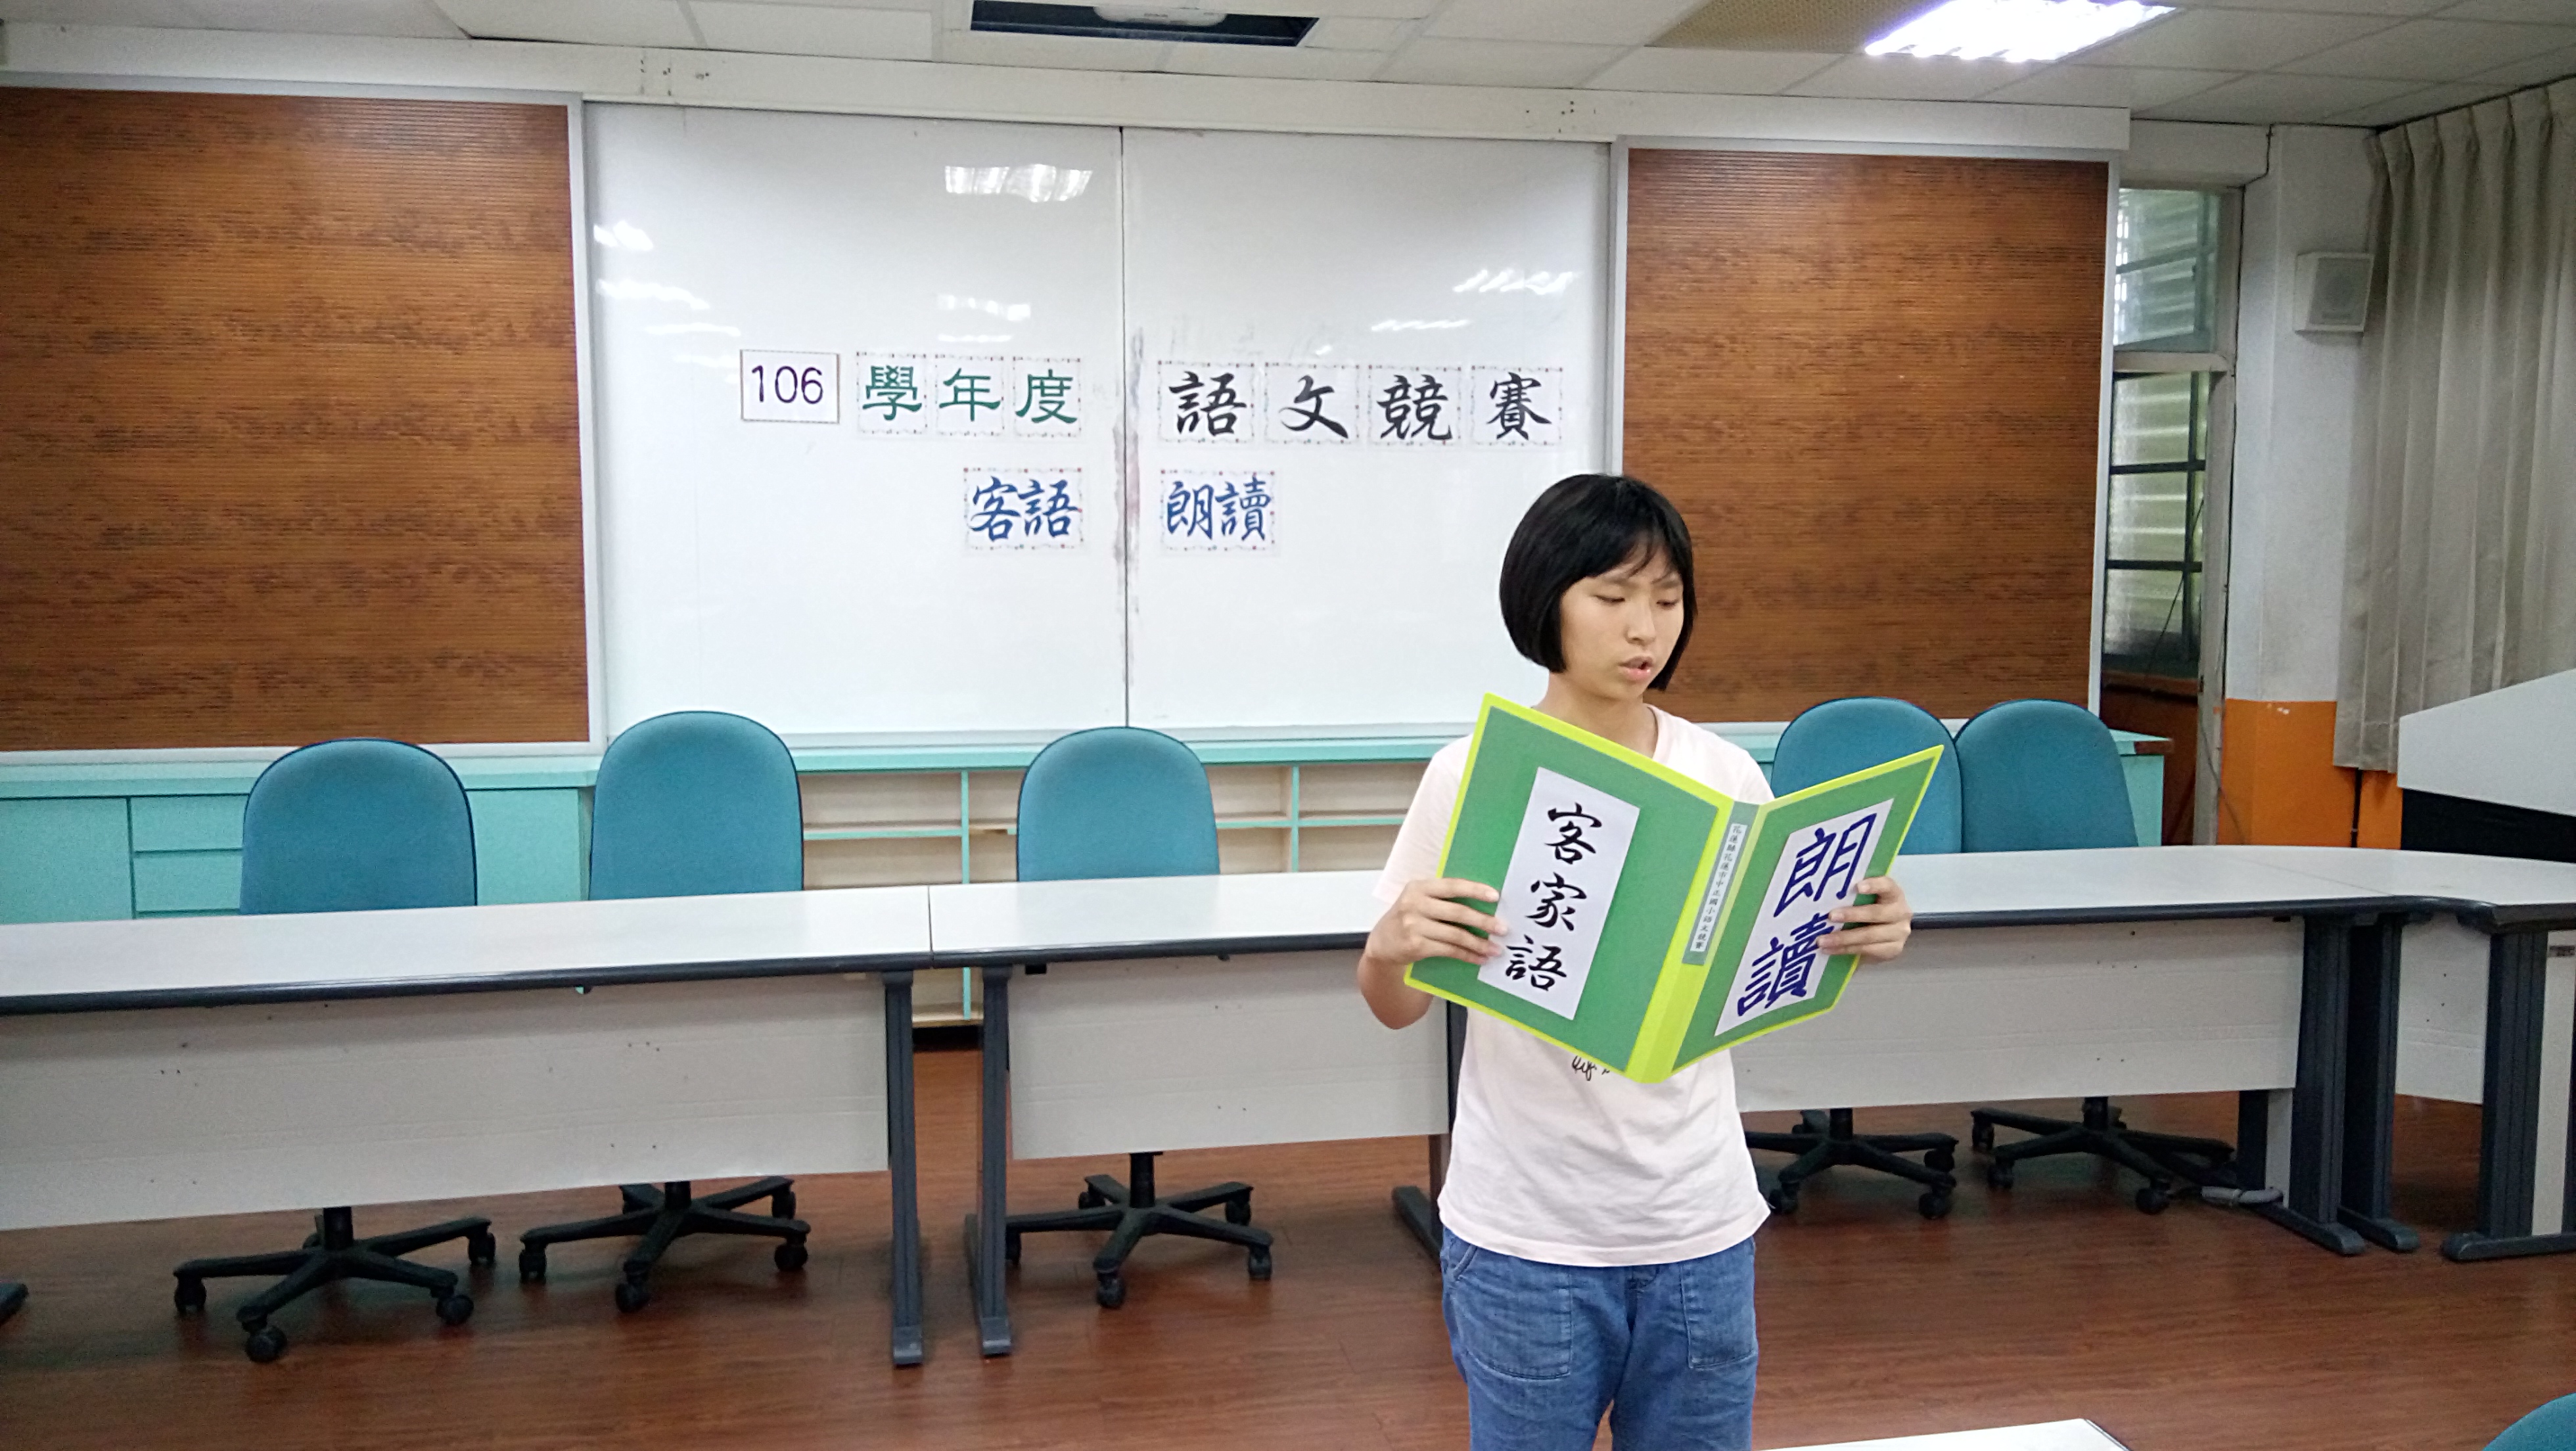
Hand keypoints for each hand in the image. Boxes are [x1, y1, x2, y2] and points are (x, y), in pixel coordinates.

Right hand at [1366, 877, 1505, 968]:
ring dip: (1479, 943)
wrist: (1382, 943)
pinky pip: (1449, 950)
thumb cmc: (1408, 918)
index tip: (1496, 897)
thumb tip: (1484, 905)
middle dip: (1484, 921)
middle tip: (1503, 929)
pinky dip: (1467, 955)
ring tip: (1496, 949)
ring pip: (1455, 934)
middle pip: (1457, 912)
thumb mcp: (1420, 901)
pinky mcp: (1416, 945)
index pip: (1452, 886)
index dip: (1475, 890)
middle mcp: (1415, 904)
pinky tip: (1479, 958)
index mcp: (1419, 887)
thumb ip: (1443, 899)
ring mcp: (1413, 925)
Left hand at [1820, 875, 1910, 963]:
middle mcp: (1900, 913)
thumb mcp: (1868, 898)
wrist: (1889, 930)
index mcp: (1894, 894)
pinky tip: (1829, 949)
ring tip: (1822, 940)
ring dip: (1843, 938)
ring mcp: (1899, 933)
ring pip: (1870, 936)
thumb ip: (1854, 895)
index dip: (1874, 885)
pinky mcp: (1893, 950)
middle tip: (1830, 916)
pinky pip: (1867, 950)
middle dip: (1852, 915)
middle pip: (1876, 913)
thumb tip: (1825, 895)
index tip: (1857, 887)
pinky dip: (1845, 950)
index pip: (1887, 886)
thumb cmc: (1872, 908)